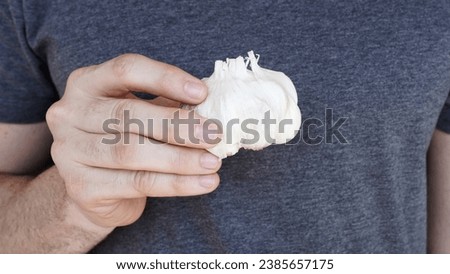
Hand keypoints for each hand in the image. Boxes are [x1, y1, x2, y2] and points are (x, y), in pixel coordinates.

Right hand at [46, 54, 220, 227]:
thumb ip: (168, 106)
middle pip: (128, 114)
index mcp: (86, 83)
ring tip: (213, 162)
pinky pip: (137, 183)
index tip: (202, 93)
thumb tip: (213, 107)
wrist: (93, 192)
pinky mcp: (82, 187)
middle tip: (215, 133)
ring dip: (181, 158)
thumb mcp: (141, 115)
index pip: (126, 70)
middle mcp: (70, 114)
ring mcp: (70, 152)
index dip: (165, 78)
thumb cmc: (124, 141)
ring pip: (132, 152)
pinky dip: (177, 183)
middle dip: (178, 125)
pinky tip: (204, 183)